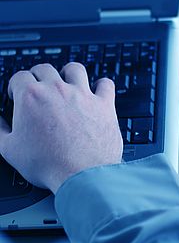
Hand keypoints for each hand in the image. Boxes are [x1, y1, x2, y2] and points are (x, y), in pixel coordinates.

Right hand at [0, 63, 122, 193]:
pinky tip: (97, 89)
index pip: (19, 77)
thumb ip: (0, 130)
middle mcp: (57, 90)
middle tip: (38, 87)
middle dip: (38, 75)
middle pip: (45, 69)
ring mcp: (83, 94)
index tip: (16, 94)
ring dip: (68, 73)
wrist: (81, 174)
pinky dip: (101, 84)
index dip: (15, 86)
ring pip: (75, 69)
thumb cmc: (47, 163)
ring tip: (66, 81)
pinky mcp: (104, 103)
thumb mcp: (9, 149)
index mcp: (31, 97)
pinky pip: (105, 83)